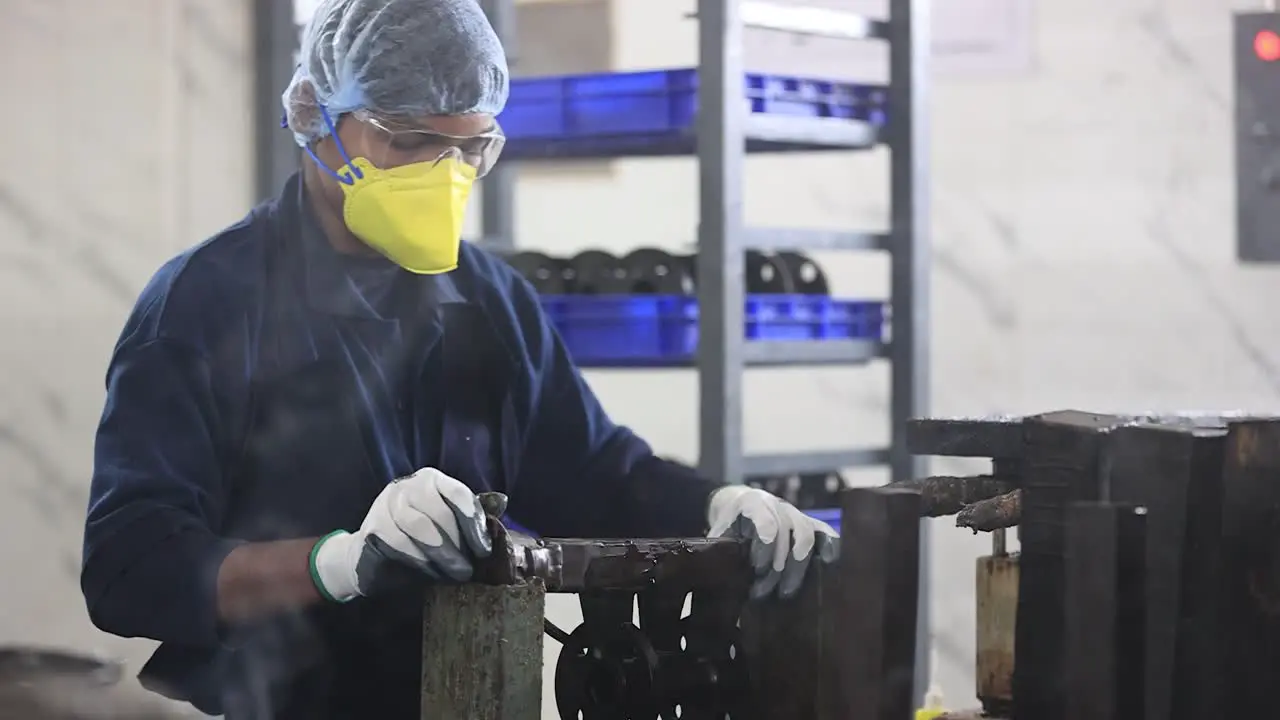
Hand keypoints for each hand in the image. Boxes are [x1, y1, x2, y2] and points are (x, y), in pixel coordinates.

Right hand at [309, 468, 492, 601]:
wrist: (374, 551)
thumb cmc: (420, 538)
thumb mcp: (446, 524)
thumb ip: (468, 517)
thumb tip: (502, 507)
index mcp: (433, 480)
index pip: (458, 494)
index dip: (474, 523)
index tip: (484, 551)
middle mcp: (409, 486)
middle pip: (440, 512)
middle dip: (458, 544)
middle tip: (468, 570)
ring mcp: (388, 502)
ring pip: (419, 526)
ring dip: (441, 554)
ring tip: (454, 573)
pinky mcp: (374, 524)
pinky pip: (399, 542)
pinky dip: (419, 559)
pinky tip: (430, 571)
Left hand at [706, 486, 838, 599]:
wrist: (739, 505)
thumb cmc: (730, 525)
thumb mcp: (720, 532)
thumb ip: (720, 550)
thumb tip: (720, 579)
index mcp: (754, 503)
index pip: (767, 522)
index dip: (765, 547)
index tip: (758, 569)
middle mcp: (778, 506)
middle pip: (789, 531)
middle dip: (781, 563)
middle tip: (770, 589)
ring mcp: (797, 514)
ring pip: (807, 534)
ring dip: (799, 565)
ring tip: (788, 590)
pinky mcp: (811, 523)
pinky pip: (825, 532)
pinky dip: (830, 547)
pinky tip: (829, 565)